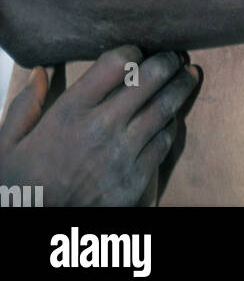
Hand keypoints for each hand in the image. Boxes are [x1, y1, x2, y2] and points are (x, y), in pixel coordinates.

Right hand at [0, 45, 199, 206]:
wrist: (35, 228)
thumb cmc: (20, 187)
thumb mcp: (7, 145)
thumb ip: (25, 106)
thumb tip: (40, 71)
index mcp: (70, 111)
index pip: (117, 62)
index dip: (133, 52)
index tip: (138, 52)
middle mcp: (100, 128)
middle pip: (149, 79)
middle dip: (167, 63)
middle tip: (176, 58)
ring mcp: (121, 155)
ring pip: (163, 108)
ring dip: (180, 88)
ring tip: (188, 77)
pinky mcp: (134, 180)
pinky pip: (163, 143)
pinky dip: (170, 126)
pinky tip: (171, 118)